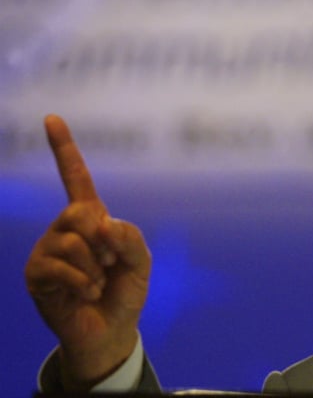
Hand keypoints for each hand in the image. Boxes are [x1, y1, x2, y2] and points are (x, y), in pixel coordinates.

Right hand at [25, 115, 151, 389]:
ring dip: (95, 269)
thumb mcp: (141, 262)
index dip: (65, 149)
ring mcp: (47, 249)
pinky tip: (88, 295)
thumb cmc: (126, 291)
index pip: (75, 178)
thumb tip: (100, 223)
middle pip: (80, 214)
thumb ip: (130, 237)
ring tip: (98, 283)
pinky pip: (61, 268)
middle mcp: (64, 228)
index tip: (52, 117)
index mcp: (91, 219)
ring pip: (72, 243)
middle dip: (104, 242)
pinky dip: (84, 284)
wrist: (111, 329)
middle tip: (110, 264)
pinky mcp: (36, 273)